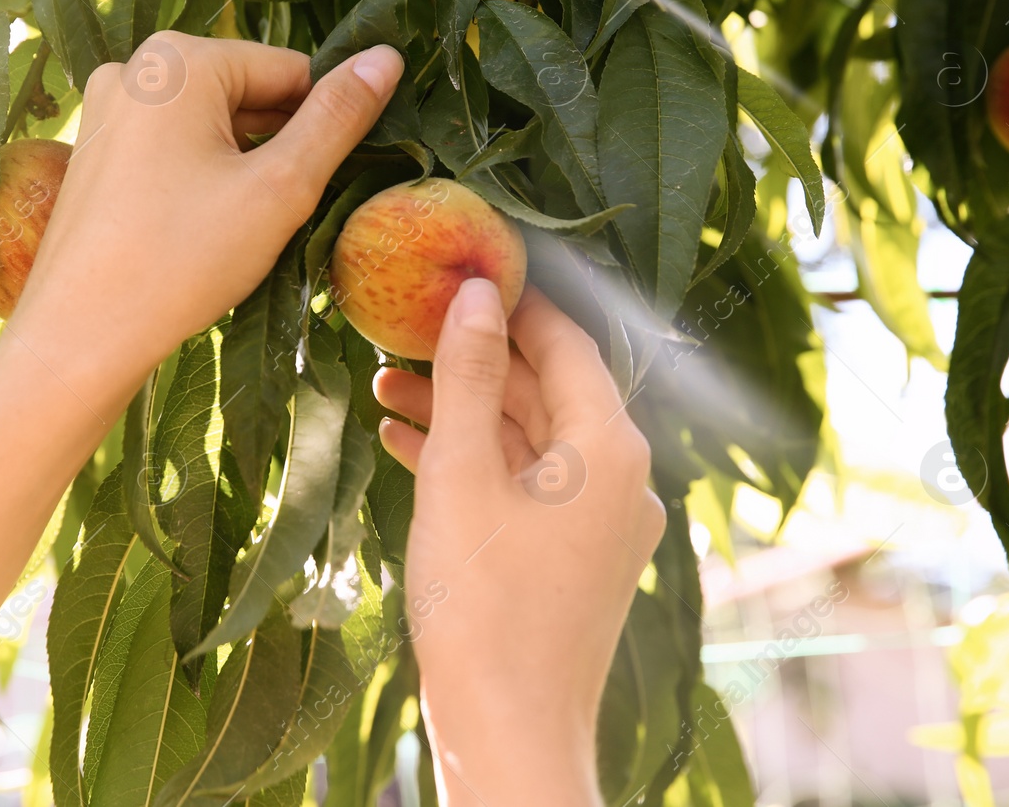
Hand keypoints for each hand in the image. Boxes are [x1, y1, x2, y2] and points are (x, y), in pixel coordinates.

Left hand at [7, 33, 402, 377]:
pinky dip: (201, 179)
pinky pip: (170, 149)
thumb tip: (386, 57)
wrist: (81, 336)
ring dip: (243, 166)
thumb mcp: (280, 186)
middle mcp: (134, 69)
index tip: (338, 176)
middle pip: (245, 94)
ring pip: (209, 126)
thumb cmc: (183, 259)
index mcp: (178, 60)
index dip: (326, 122)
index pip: (290, 70)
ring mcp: (106, 111)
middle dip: (279, 146)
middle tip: (290, 212)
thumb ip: (337, 118)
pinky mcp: (93, 153)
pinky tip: (205, 232)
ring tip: (246, 229)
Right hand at [374, 281, 665, 803]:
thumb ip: (470, 376)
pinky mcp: (576, 558)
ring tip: (385, 388)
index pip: (567, 343)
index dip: (512, 302)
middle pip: (548, 390)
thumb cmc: (483, 605)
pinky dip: (476, 463)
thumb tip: (474, 290)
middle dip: (473, 361)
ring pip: (531, 440)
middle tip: (403, 331)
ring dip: (465, 412)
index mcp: (610, 449)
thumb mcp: (462, 475)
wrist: (510, 735)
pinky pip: (528, 486)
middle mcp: (623, 479)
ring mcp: (603, 524)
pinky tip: (408, 448)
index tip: (458, 273)